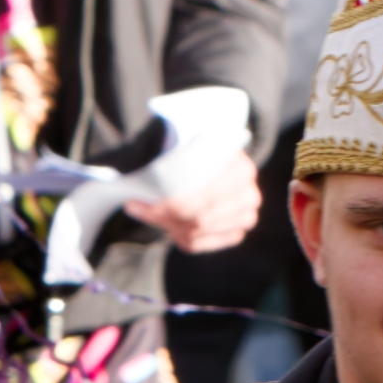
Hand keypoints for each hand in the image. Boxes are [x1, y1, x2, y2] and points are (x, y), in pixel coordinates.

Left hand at [129, 84, 263, 252]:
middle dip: (162, 215)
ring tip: (150, 212)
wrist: (219, 154)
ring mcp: (245, 216)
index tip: (133, 200)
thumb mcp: (189, 138)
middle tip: (136, 206)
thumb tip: (148, 159)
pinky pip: (198, 244)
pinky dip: (178, 237)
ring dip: (167, 225)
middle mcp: (248, 195)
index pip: (197, 199)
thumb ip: (174, 146)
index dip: (163, 204)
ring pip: (195, 233)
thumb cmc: (196, 147)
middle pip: (196, 219)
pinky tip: (167, 223)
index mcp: (240, 169)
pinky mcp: (236, 231)